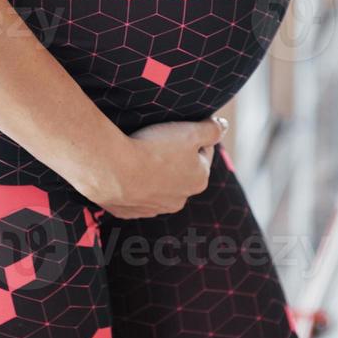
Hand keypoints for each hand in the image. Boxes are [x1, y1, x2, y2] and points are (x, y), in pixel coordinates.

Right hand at [83, 117, 227, 219]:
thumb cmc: (155, 149)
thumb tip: (223, 125)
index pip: (202, 153)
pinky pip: (133, 194)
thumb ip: (212, 129)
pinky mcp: (129, 212)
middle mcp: (180, 200)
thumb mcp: (190, 131)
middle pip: (180, 171)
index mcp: (199, 180)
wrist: (114, 169)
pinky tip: (124, 170)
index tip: (177, 128)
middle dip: (172, 157)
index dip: (192, 137)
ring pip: (157, 185)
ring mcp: (153, 208)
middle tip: (155, 140)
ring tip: (138, 154)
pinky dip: (131, 183)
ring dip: (151, 172)